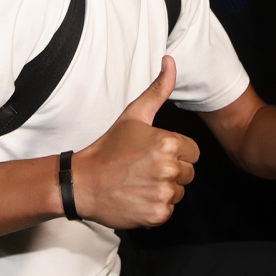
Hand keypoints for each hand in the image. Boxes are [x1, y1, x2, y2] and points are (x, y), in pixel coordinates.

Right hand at [71, 56, 199, 228]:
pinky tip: (137, 197)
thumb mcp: (134, 115)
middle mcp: (169, 168)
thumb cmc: (109, 147)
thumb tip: (170, 61)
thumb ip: (158, 89)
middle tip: (143, 168)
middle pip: (188, 173)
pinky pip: (168, 211)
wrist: (82, 182)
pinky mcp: (157, 214)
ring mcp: (163, 193)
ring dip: (163, 189)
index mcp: (168, 143)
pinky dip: (155, 207)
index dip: (175, 152)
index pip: (192, 152)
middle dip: (171, 171)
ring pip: (179, 192)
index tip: (152, 154)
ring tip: (139, 182)